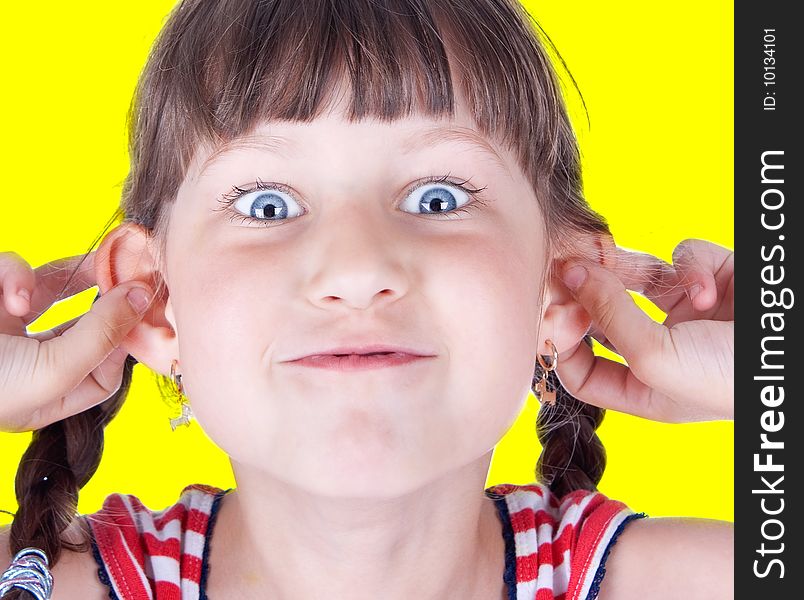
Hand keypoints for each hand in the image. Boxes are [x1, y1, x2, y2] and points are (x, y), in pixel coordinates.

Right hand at [0, 251, 152, 432]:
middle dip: (110, 296)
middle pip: (89, 323)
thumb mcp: (51, 373)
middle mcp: (32, 362)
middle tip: (135, 270)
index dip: (126, 340)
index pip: (106, 369)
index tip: (145, 308)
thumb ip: (100, 338)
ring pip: (56, 287)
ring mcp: (7, 327)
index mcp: (49, 396)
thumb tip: (143, 298)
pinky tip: (13, 297)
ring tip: (74, 278)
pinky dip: (15, 275)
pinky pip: (13, 271)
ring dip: (63, 277)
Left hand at [555, 239, 733, 422]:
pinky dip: (689, 265)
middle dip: (581, 295)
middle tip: (559, 271)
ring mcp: (685, 314)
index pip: (582, 371)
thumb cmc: (730, 375)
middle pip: (600, 317)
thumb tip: (571, 275)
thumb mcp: (657, 359)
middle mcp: (660, 350)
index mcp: (644, 388)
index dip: (561, 343)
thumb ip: (609, 319)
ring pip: (631, 278)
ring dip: (619, 269)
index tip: (549, 314)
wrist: (799, 346)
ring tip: (602, 261)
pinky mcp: (711, 278)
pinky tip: (704, 288)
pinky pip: (680, 257)